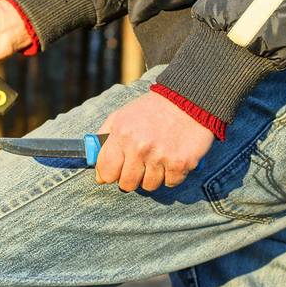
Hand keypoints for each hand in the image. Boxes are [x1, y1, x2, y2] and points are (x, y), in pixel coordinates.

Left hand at [96, 92, 214, 191]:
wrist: (187, 100)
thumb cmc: (150, 110)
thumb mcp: (120, 116)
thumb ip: (104, 140)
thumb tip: (98, 172)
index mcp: (122, 135)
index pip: (106, 171)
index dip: (109, 174)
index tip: (115, 171)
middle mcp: (140, 147)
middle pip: (127, 184)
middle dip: (130, 177)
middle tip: (139, 165)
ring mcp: (161, 157)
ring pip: (149, 186)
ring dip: (152, 176)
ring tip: (157, 158)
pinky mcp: (180, 163)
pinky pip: (170, 183)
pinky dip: (171, 175)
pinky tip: (171, 159)